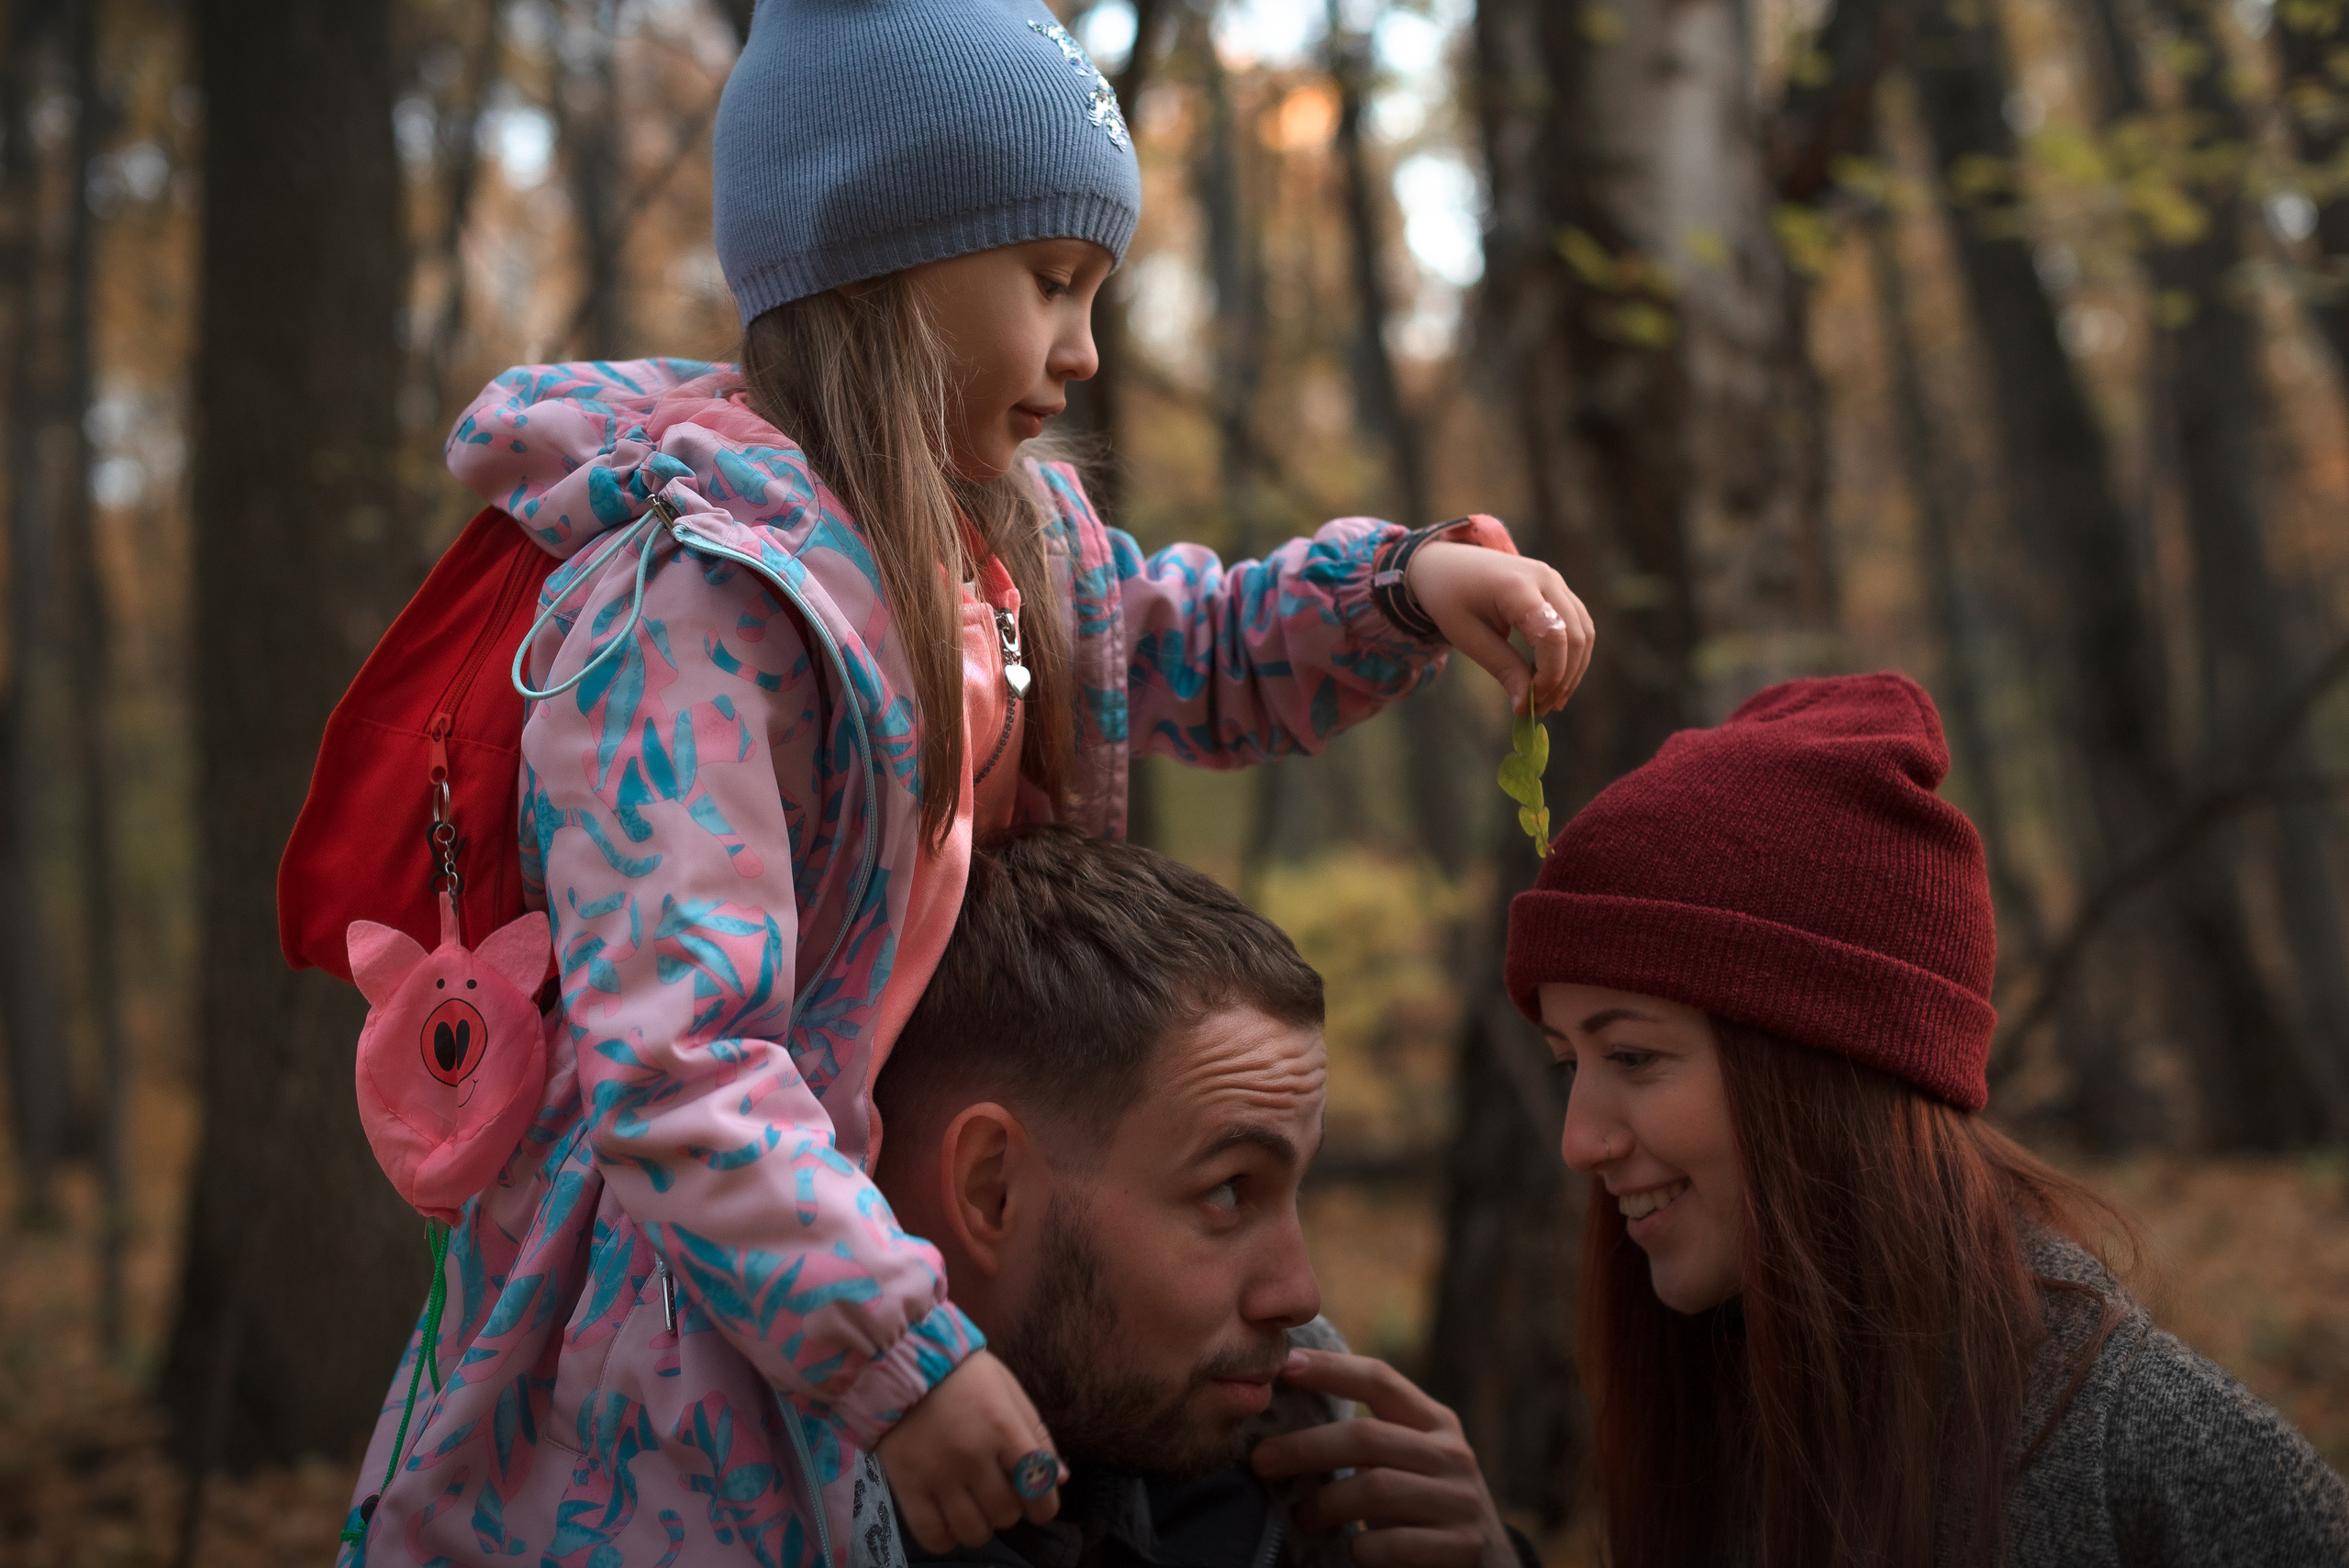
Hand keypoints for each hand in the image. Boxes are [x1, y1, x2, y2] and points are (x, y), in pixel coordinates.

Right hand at [874, 1349, 1064, 1551]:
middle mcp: (972, 1455)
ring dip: (981, 1527)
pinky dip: (946, 1540)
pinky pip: (932, 1534)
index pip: (1037, 1484)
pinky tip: (950, 1524)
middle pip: (1005, 1512)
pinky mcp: (906, 1485)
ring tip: (975, 1510)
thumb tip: (1060, 1480)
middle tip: (999, 1494)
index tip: (1039, 1507)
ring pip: (972, 1530)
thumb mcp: (1008, 1391)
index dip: (1044, 1506)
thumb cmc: (963, 1374)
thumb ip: (1036, 1435)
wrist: (899, 1360)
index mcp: (1003, 1427)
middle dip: (1009, 1510)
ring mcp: (937, 1473)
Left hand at [1250, 1347, 1517, 1567]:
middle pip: (1367, 1437)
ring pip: (1377, 1489)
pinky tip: (1353, 1551)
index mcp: (1435, 1422)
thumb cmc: (1425, 1510)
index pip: (1380, 1380)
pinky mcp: (1464, 1547)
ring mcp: (1462, 1501)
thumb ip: (1370, 1441)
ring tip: (1303, 1516)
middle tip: (1261, 1461)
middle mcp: (1453, 1454)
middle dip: (1306, 1447)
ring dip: (1328, 1503)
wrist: (1489, 1567)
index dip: (1331, 1369)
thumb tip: (1286, 1422)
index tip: (1285, 1366)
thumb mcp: (1408, 1464)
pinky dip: (1364, 1548)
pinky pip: (1397, 1544)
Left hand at [1405, 541, 1593, 716]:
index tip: (1529, 703)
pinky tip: (1555, 681)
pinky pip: (1578, 626)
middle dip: (1562, 679)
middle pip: (1575, 637)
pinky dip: (1571, 656)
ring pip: (1583, 633)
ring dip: (1572, 671)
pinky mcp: (1557, 589)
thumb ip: (1502, 667)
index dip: (1549, 675)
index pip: (1552, 636)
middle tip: (1540, 710)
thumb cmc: (1449, 598)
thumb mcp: (1467, 637)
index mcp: (1517, 586)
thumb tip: (1526, 706)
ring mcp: (1555, 581)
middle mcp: (1545, 578)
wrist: (1446, 563)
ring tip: (1550, 701)